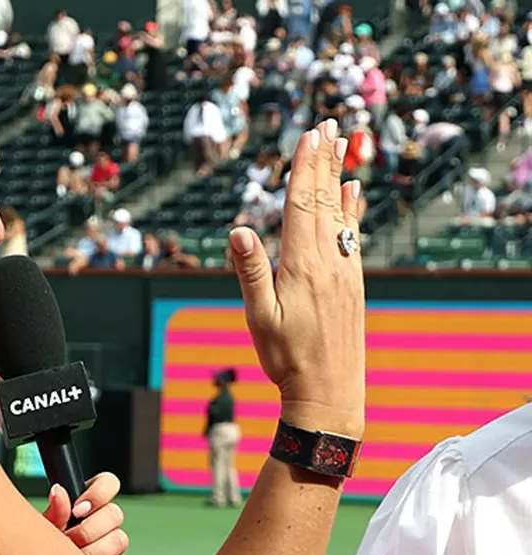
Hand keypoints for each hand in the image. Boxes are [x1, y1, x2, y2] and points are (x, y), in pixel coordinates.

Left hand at [42, 472, 131, 554]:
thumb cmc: (44, 545)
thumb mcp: (45, 525)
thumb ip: (55, 510)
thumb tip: (58, 491)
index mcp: (88, 502)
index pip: (108, 483)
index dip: (98, 494)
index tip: (78, 509)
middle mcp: (104, 522)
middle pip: (116, 513)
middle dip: (89, 529)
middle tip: (69, 539)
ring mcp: (112, 546)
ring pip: (120, 540)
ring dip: (94, 552)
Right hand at [229, 119, 365, 438]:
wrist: (329, 393)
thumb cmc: (288, 358)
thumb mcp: (260, 318)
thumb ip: (250, 272)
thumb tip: (239, 231)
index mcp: (301, 265)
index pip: (302, 205)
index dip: (304, 168)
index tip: (308, 135)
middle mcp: (328, 261)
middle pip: (324, 200)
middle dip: (323, 160)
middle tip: (327, 124)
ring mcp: (343, 271)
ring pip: (340, 213)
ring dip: (338, 176)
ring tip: (341, 145)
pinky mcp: (351, 283)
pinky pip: (352, 235)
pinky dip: (351, 209)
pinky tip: (353, 194)